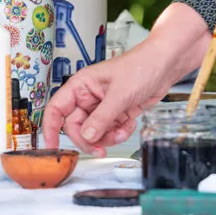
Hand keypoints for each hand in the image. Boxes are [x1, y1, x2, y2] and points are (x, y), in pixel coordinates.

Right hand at [41, 4, 211, 154]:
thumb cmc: (140, 67)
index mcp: (81, 86)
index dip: (50, 128)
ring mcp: (103, 105)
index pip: (57, 109)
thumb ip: (101, 119)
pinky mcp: (117, 112)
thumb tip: (86, 138)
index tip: (51, 147)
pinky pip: (110, 130)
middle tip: (100, 149)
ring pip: (94, 131)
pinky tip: (130, 125)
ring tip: (121, 133)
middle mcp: (88, 96)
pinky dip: (119, 133)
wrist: (165, 65)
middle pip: (76, 126)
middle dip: (88, 139)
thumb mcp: (119, 95)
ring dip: (107, 137)